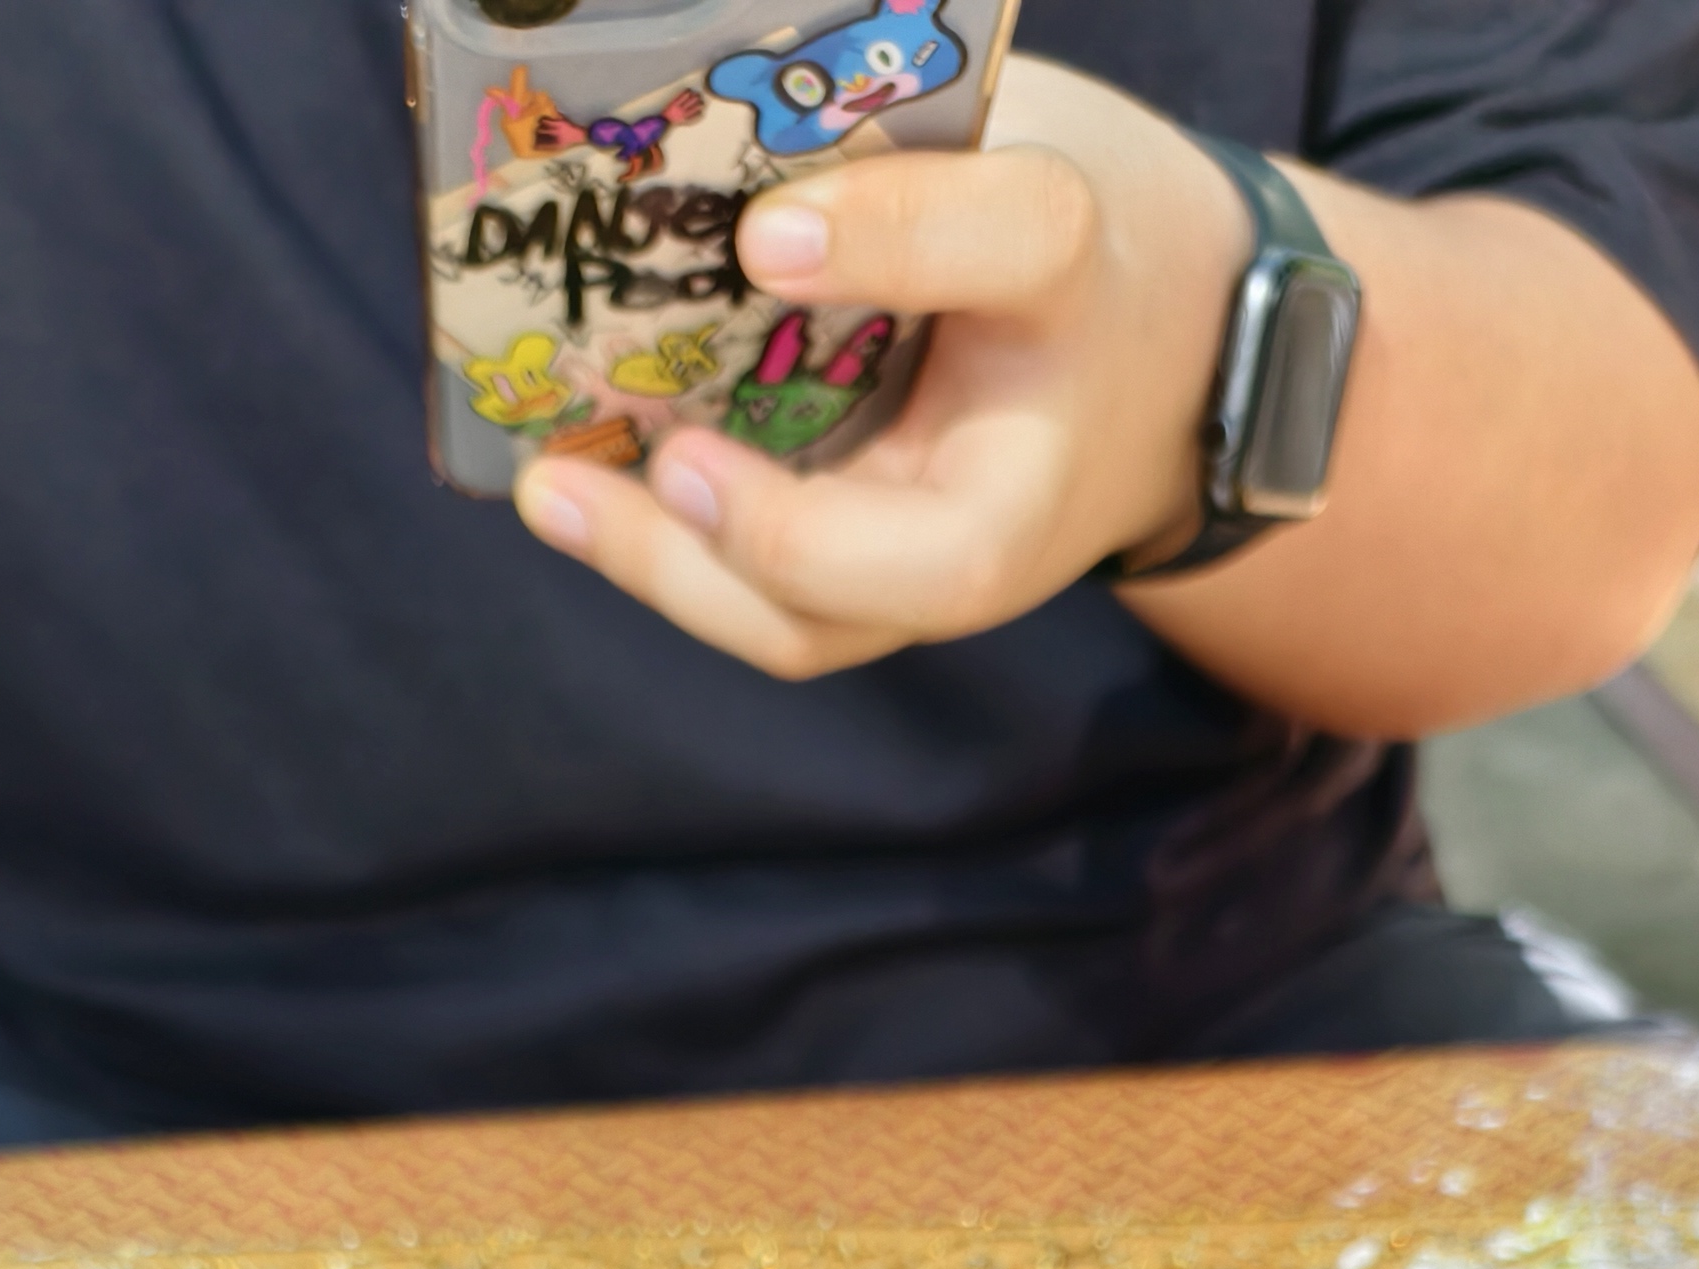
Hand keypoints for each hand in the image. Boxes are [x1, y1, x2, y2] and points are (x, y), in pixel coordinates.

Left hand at [514, 57, 1247, 678]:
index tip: (770, 244)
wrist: (1149, 357)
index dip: (864, 345)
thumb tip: (763, 238)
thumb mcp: (1049, 215)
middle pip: (830, 610)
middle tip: (609, 471)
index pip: (950, 488)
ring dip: (658, 564)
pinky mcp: (846, 573)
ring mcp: (896, 580)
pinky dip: (659, 542)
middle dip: (717, 549)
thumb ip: (934, 220)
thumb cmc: (1093, 275)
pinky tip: (571, 483)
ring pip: (781, 623)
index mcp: (1028, 482)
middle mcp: (961, 559)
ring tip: (548, 491)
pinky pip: (748, 590)